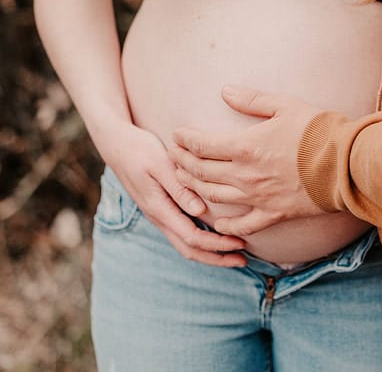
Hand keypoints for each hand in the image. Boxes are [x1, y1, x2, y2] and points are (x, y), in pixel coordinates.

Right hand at [102, 122, 246, 266]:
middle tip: (243, 259)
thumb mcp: (159, 164)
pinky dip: (201, 237)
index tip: (240, 244)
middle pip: (189, 249)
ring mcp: (159, 214)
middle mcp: (159, 217)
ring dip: (210, 250)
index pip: (192, 238)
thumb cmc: (139, 150)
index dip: (217, 245)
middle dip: (217, 257)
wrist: (116, 144)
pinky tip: (215, 231)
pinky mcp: (161, 206)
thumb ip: (179, 188)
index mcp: (159, 208)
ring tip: (234, 250)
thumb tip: (200, 212)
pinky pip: (182, 230)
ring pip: (185, 243)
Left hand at [170, 86, 323, 236]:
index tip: (177, 134)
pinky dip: (226, 224)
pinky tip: (218, 222)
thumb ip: (251, 100)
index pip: (203, 145)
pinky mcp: (272, 213)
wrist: (345, 165)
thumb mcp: (284, 105)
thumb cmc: (317, 130)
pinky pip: (242, 224)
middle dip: (183, 163)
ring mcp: (257, 198)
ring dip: (194, 189)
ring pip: (214, 197)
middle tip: (173, 156)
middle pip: (202, 172)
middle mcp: (244, 175)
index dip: (185, 140)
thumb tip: (225, 91)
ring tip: (185, 182)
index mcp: (245, 146)